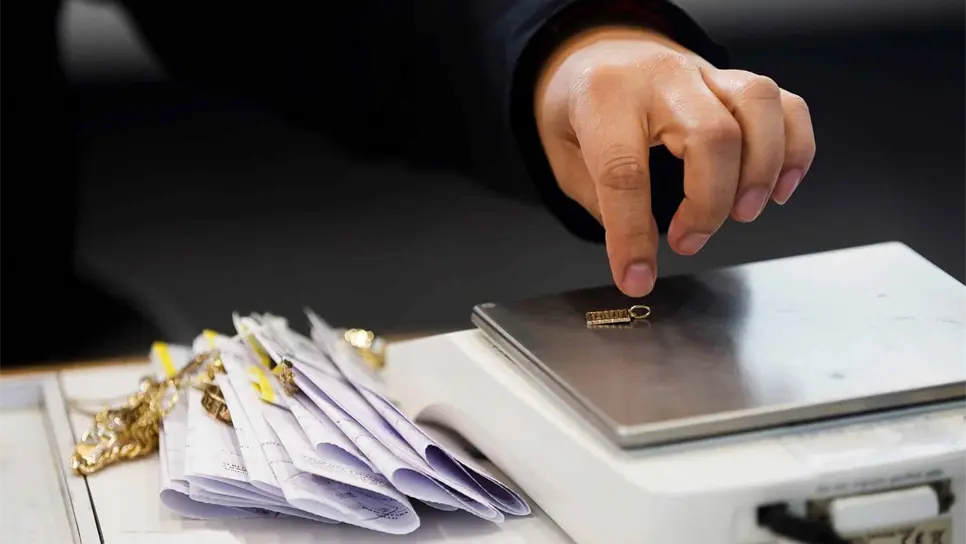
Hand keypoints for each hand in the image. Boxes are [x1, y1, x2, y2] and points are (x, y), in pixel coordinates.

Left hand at [535, 26, 814, 296]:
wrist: (596, 53)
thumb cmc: (580, 108)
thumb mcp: (565, 154)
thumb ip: (601, 201)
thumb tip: (642, 251)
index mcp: (605, 97)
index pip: (624, 171)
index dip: (632, 234)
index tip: (636, 276)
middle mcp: (661, 77)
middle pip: (710, 135)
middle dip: (708, 204)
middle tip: (687, 242)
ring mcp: (705, 73)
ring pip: (758, 107)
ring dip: (760, 171)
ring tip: (743, 213)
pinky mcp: (735, 81)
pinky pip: (786, 104)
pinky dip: (795, 150)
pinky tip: (778, 188)